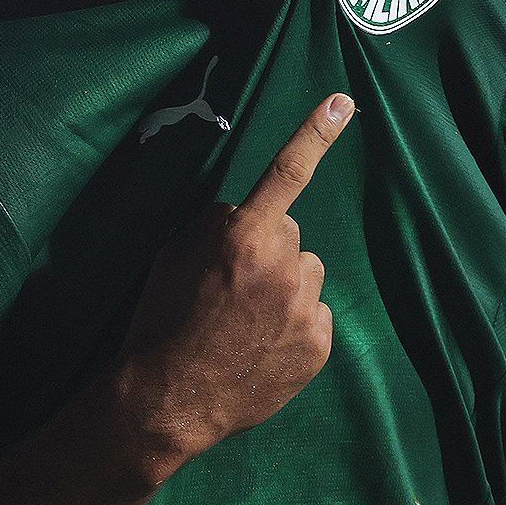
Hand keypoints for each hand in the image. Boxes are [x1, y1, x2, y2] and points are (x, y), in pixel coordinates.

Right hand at [113, 93, 354, 472]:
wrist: (167, 402)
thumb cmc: (161, 322)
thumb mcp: (172, 256)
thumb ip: (216, 224)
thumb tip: (246, 214)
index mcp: (245, 237)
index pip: (287, 173)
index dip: (315, 133)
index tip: (344, 102)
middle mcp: (284, 266)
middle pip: (290, 233)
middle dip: (268, 249)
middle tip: (232, 287)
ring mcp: (306, 308)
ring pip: (306, 274)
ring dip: (285, 286)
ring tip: (246, 322)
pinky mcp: (319, 345)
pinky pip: (314, 314)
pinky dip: (294, 324)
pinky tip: (262, 345)